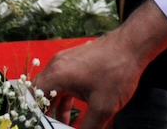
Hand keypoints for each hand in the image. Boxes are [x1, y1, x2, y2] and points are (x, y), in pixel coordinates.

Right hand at [34, 0, 166, 128]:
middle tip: (49, 126)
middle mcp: (56, 65)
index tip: (39, 126)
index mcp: (57, 74)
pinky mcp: (76, 61)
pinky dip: (65, 97)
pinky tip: (74, 112)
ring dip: (56, 107)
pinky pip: (63, 82)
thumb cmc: (117, 72)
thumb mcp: (102, 108)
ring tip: (62, 125)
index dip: (34, 116)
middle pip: (40, 93)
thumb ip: (87, 127)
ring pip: (53, 88)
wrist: (133, 45)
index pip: (33, 99)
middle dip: (43, 113)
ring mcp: (66, 61)